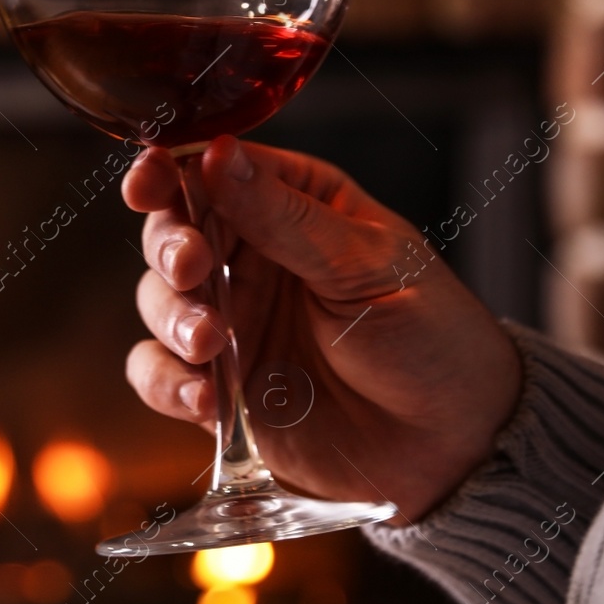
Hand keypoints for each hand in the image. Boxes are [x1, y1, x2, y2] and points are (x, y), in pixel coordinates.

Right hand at [124, 135, 522, 522]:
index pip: (215, 171)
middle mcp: (256, 258)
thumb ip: (284, 217)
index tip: (148, 183)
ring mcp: (234, 323)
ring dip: (171, 317)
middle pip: (172, 230)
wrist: (454, 448)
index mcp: (297, 206)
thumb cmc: (434, 339)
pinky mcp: (221, 386)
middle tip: (193, 269)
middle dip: (170, 248)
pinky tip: (205, 400)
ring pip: (157, 301)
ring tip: (211, 343)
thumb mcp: (367, 265)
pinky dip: (168, 383)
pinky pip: (161, 375)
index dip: (170, 172)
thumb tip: (216, 155)